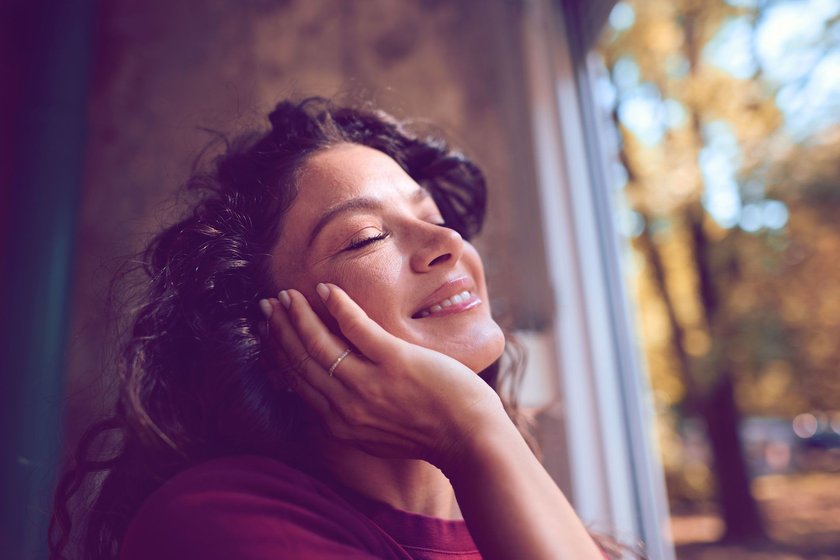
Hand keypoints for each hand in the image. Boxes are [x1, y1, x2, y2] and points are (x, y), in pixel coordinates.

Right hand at [261, 283, 506, 470]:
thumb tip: (329, 399)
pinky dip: (338, 306)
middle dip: (280, 330)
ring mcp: (370, 384)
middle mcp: (347, 406)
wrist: (471, 439)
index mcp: (340, 424)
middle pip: (301, 361)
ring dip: (299, 316)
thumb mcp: (378, 436)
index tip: (270, 331)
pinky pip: (357, 328)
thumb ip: (351, 418)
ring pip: (320, 344)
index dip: (279, 353)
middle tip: (269, 305)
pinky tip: (325, 290)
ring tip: (289, 295)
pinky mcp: (395, 362)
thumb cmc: (432, 434)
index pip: (298, 381)